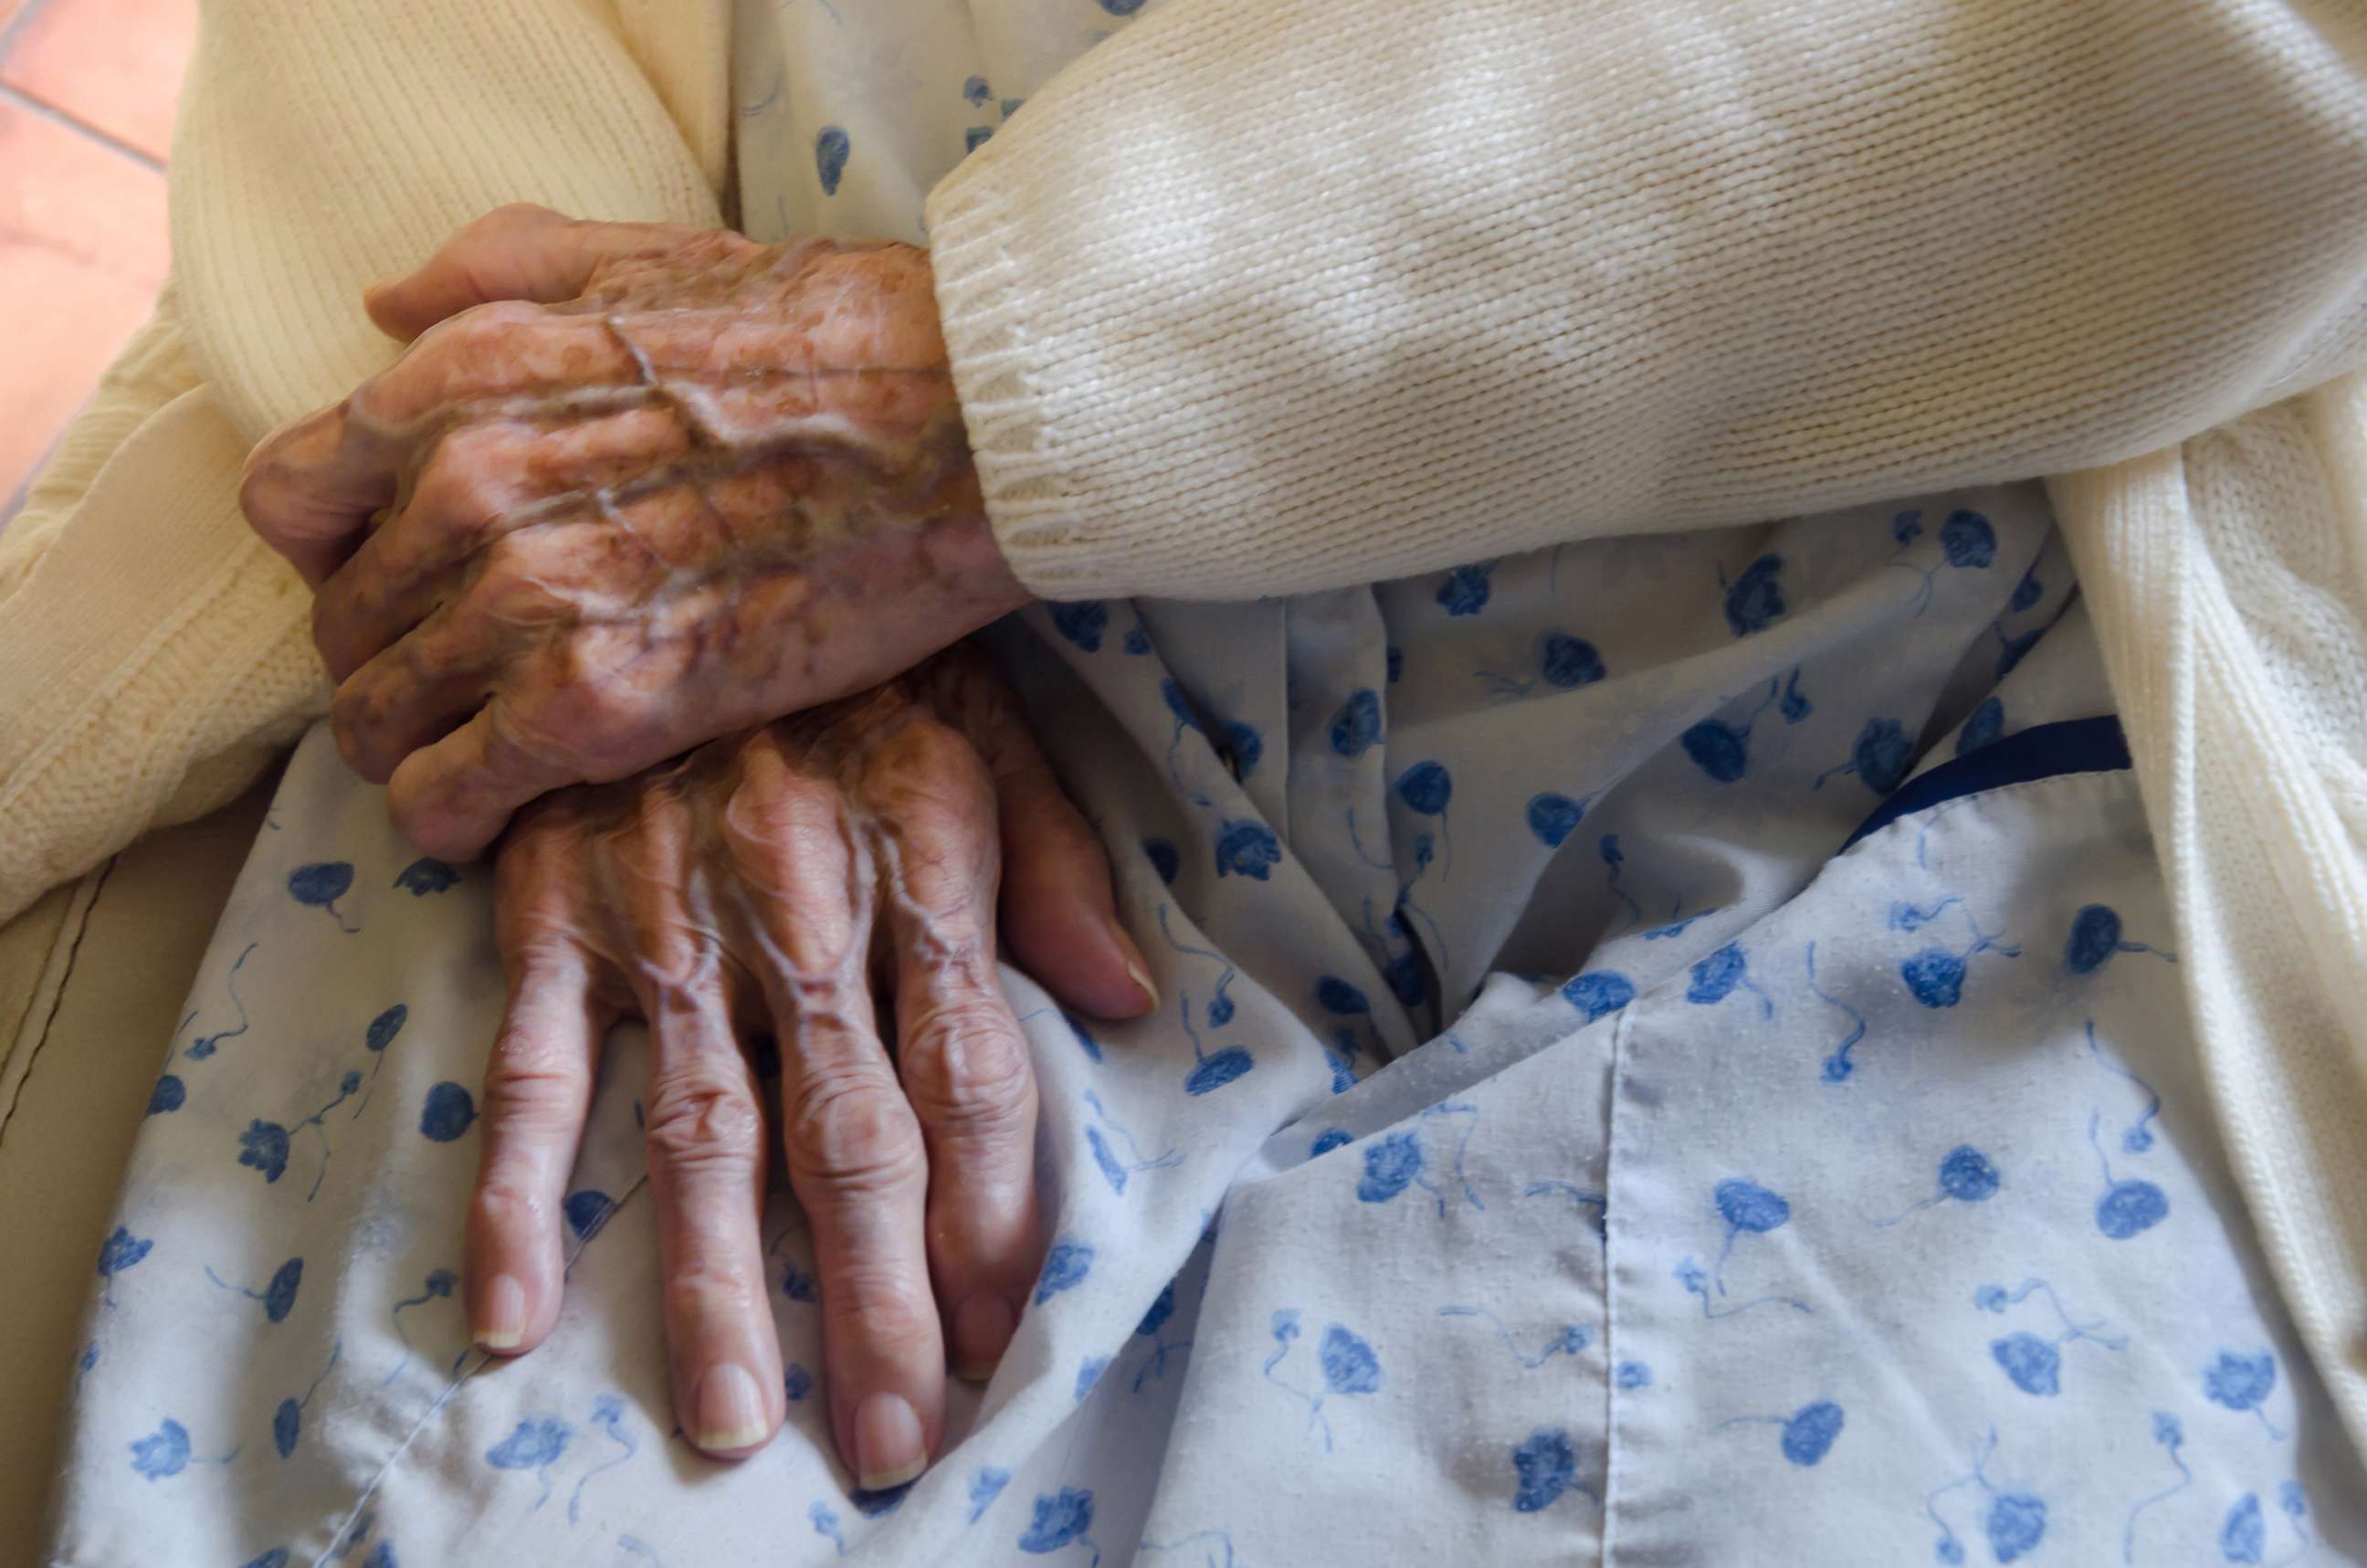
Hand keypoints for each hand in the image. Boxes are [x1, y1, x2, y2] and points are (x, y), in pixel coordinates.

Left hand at [240, 204, 1029, 861]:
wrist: (963, 423)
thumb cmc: (829, 337)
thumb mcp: (643, 255)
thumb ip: (493, 269)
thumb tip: (381, 307)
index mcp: (458, 378)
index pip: (290, 499)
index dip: (338, 552)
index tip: (402, 580)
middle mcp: (464, 488)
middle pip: (336, 625)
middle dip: (387, 661)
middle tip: (464, 686)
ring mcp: (524, 602)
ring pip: (375, 723)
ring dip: (414, 750)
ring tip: (480, 757)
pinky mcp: (598, 706)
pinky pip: (447, 799)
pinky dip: (454, 821)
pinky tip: (497, 817)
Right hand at [469, 648, 1152, 1482]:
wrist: (675, 504)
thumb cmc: (857, 631)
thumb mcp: (987, 715)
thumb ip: (1052, 867)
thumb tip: (1131, 997)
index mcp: (921, 867)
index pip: (973, 1079)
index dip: (990, 1220)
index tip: (997, 1335)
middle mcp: (800, 913)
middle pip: (852, 1141)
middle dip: (879, 1303)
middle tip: (892, 1438)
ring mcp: (667, 916)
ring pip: (702, 1133)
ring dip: (715, 1289)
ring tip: (734, 1424)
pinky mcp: (555, 902)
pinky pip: (532, 1066)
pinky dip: (517, 1191)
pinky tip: (511, 1312)